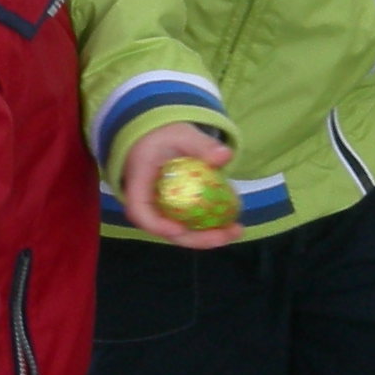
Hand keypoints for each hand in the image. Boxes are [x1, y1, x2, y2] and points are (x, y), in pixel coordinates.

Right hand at [119, 124, 242, 247]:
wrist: (158, 139)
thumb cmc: (163, 137)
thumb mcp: (181, 134)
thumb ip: (202, 144)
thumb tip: (225, 155)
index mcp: (139, 183)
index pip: (139, 210)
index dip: (157, 225)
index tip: (178, 229)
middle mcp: (148, 203)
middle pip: (165, 230)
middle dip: (196, 239)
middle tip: (224, 236)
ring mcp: (162, 211)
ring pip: (181, 232)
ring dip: (208, 237)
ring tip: (236, 230)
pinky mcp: (175, 212)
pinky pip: (190, 224)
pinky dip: (210, 226)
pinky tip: (232, 223)